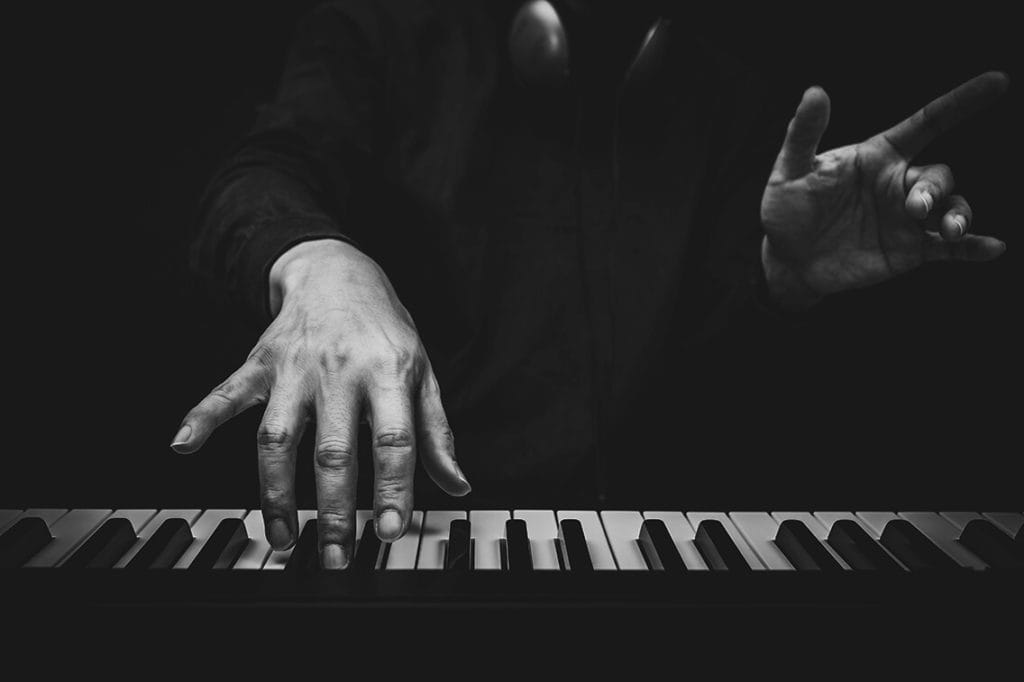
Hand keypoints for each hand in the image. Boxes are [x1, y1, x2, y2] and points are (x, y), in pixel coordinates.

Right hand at [171, 239, 470, 567]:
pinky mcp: (259, 363)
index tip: (390, 531)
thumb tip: (457, 484)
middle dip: (333, 510)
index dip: (393, 488)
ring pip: (278, 437)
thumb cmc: (384, 329)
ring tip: (281, 537)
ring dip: (276, 493)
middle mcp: (339, 372)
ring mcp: (295, 368)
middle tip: (335, 557)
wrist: (336, 270)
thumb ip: (436, 432)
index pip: (393, 439)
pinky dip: (201, 416)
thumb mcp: (423, 372)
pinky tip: (183, 445)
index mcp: (388, 373)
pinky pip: (227, 392)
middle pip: (332, 451)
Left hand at [760, 72, 1008, 308]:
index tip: (997, 83)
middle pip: (938, 175)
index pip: (926, 123)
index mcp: (878, 157)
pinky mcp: (908, 251)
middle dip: (934, 189)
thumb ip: (804, 133)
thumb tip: (814, 92)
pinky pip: (949, 249)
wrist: (787, 259)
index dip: (960, 103)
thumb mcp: (791, 170)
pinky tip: (993, 248)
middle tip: (915, 208)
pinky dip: (972, 248)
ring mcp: (906, 219)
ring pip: (951, 208)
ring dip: (957, 215)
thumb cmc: (788, 208)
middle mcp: (898, 184)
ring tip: (949, 230)